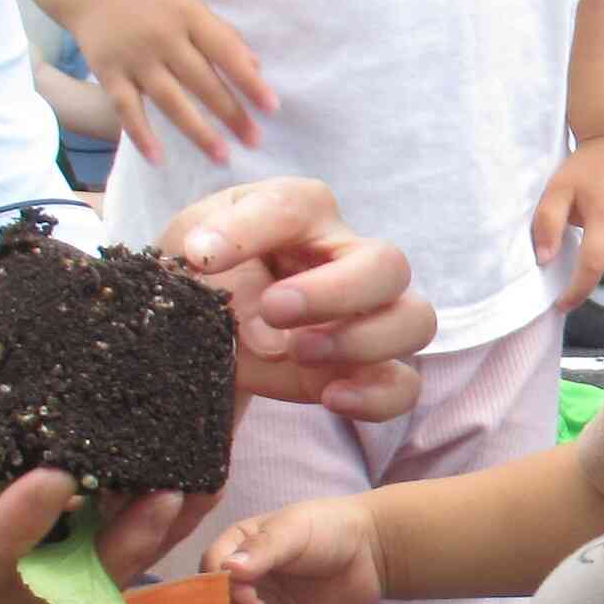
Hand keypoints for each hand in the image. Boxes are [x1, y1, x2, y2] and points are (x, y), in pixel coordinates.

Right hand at [0, 390, 192, 603]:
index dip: (26, 521)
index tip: (65, 472)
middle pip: (61, 588)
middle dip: (123, 542)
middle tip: (173, 487)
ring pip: (86, 584)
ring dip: (143, 538)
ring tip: (195, 481)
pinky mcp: (11, 585)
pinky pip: (81, 568)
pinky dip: (127, 531)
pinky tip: (165, 481)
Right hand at [74, 0, 275, 164]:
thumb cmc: (153, 2)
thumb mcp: (190, 7)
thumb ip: (222, 35)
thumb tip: (256, 67)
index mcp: (189, 16)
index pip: (225, 51)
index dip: (249, 81)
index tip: (272, 108)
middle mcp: (163, 36)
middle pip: (202, 81)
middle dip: (231, 114)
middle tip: (255, 141)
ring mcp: (135, 57)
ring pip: (170, 100)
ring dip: (197, 131)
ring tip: (222, 156)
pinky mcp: (109, 74)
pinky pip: (127, 109)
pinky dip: (141, 135)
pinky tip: (158, 159)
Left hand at [161, 177, 436, 424]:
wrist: (200, 335)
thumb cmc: (204, 278)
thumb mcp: (188, 244)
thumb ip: (206, 240)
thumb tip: (209, 255)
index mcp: (304, 215)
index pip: (297, 206)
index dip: (251, 230)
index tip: (201, 257)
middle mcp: (349, 259)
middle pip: (389, 264)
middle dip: (336, 292)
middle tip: (275, 310)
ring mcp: (367, 317)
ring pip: (416, 320)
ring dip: (363, 340)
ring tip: (300, 352)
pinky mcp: (366, 371)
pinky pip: (405, 385)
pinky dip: (376, 395)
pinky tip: (330, 397)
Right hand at [210, 497, 386, 603]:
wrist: (373, 552)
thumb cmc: (330, 529)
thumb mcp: (293, 529)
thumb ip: (262, 549)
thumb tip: (228, 569)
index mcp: (239, 547)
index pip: (212, 567)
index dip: (219, 582)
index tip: (243, 590)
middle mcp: (244, 579)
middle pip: (217, 601)